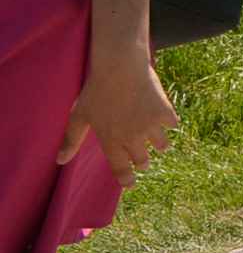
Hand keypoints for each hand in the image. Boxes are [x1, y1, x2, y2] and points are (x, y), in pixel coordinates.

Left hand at [64, 55, 176, 180]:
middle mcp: (132, 138)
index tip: (130, 184)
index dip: (126, 179)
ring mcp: (150, 125)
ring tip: (161, 145)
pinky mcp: (164, 111)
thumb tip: (60, 161)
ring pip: (161, 144)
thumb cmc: (96, 91)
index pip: (120, 168)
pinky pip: (172, 123)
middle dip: (142, 162)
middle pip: (142, 159)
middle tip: (144, 162)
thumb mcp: (79, 117)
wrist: (120, 68)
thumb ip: (71, 140)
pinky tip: (168, 121)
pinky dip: (170, 123)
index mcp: (111, 141)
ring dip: (160, 145)